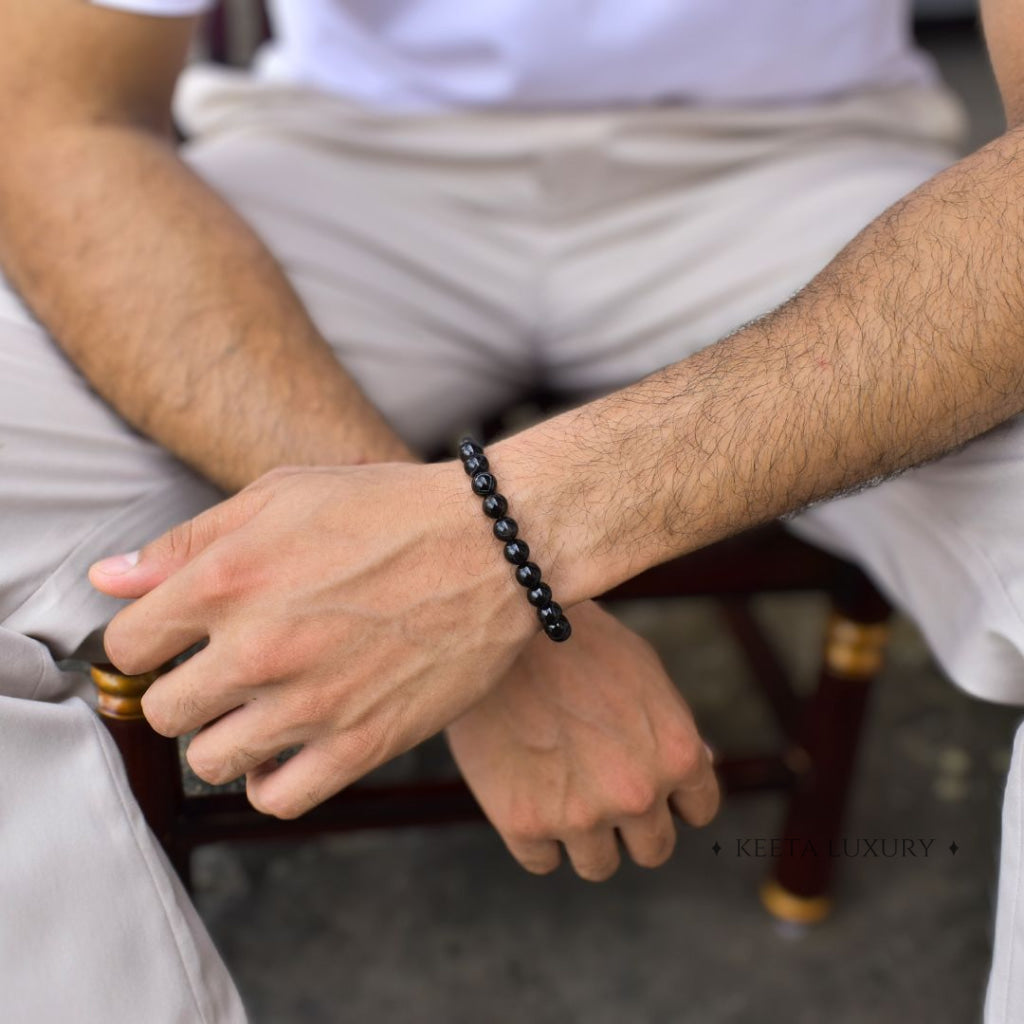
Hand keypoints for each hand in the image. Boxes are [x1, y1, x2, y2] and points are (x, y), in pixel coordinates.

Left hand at [89, 463, 538, 817]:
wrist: (493, 546)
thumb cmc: (391, 510)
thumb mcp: (283, 495)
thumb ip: (187, 541)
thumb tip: (108, 578)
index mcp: (229, 579)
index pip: (128, 645)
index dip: (146, 642)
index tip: (175, 640)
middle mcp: (259, 648)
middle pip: (163, 711)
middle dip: (183, 690)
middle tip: (222, 671)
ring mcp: (311, 703)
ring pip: (210, 761)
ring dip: (223, 736)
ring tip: (260, 706)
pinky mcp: (362, 743)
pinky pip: (277, 798)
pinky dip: (270, 779)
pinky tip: (288, 745)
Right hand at [445, 602, 718, 881]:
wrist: (502, 623)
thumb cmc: (577, 640)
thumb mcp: (645, 672)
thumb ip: (674, 729)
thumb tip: (700, 765)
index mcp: (677, 755)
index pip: (698, 811)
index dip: (673, 798)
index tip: (645, 782)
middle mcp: (637, 793)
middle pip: (653, 850)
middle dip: (631, 825)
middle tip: (597, 787)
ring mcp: (580, 814)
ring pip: (599, 865)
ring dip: (584, 836)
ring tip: (557, 786)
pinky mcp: (523, 823)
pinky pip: (542, 861)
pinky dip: (535, 836)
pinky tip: (524, 790)